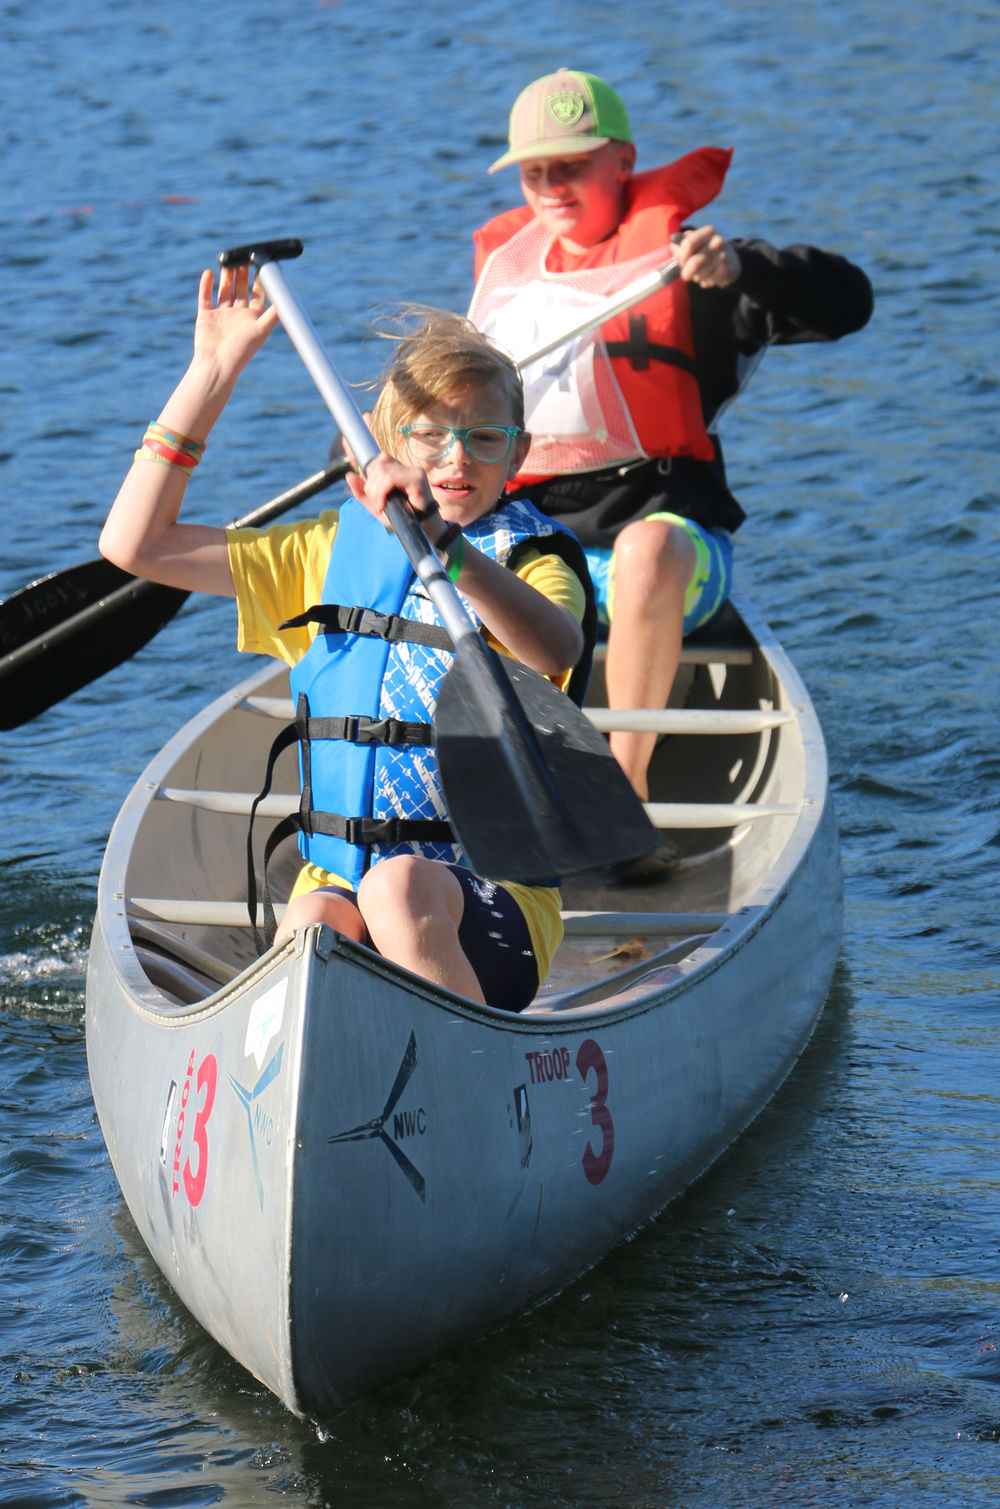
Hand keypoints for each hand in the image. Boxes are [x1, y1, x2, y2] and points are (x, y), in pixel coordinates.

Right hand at [191, 264, 279, 379]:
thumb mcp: (261, 331)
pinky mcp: (205, 317)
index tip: (262, 263)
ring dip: (226, 276)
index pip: (258, 294)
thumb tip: (287, 300)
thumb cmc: (241, 351)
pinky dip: (206, 285)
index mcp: (252, 319)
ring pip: (224, 291)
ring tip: (228, 260)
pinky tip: (209, 272)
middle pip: (241, 289)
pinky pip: (205, 297)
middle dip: (243, 274)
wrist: (217, 365)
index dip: (260, 279)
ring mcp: (221, 316)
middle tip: (244, 256)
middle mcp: (238, 316)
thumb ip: (273, 315)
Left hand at [345, 451, 439, 533]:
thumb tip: (348, 476)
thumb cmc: (402, 518)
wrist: (422, 531)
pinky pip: (392, 478)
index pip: (379, 460)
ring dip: (376, 491)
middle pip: (378, 465)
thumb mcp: (377, 505)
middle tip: (377, 503)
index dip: (371, 477)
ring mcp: (414, 472)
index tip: (375, 497)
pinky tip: (384, 504)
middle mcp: (408, 468)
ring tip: (381, 505)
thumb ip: (362, 492)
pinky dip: (382, 492)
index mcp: (400, 470)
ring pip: (384, 471)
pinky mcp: (417, 479)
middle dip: (371, 486)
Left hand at [672, 225, 740, 288]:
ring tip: (699, 274)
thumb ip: (680, 245)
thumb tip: (673, 249)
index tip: (680, 262)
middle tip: (686, 275)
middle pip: (694, 262)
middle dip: (687, 272)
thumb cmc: (706, 251)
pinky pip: (708, 281)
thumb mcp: (694, 244)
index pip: (688, 243)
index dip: (681, 256)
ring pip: (700, 274)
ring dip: (696, 277)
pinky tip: (707, 278)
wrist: (731, 260)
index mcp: (708, 231)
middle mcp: (718, 241)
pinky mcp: (727, 269)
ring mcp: (724, 255)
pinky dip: (704, 282)